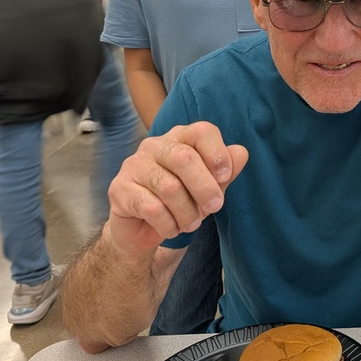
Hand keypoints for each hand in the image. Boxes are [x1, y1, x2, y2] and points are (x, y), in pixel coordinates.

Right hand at [106, 121, 247, 256]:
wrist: (142, 229)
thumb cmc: (181, 200)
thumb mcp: (210, 186)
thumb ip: (226, 170)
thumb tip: (241, 153)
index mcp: (180, 138)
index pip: (202, 131)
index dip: (218, 154)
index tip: (225, 177)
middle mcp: (154, 146)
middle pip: (184, 158)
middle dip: (205, 188)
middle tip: (215, 208)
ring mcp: (134, 165)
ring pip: (169, 187)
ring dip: (187, 213)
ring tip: (191, 223)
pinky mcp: (120, 189)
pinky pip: (152, 208)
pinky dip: (168, 224)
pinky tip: (170, 228)